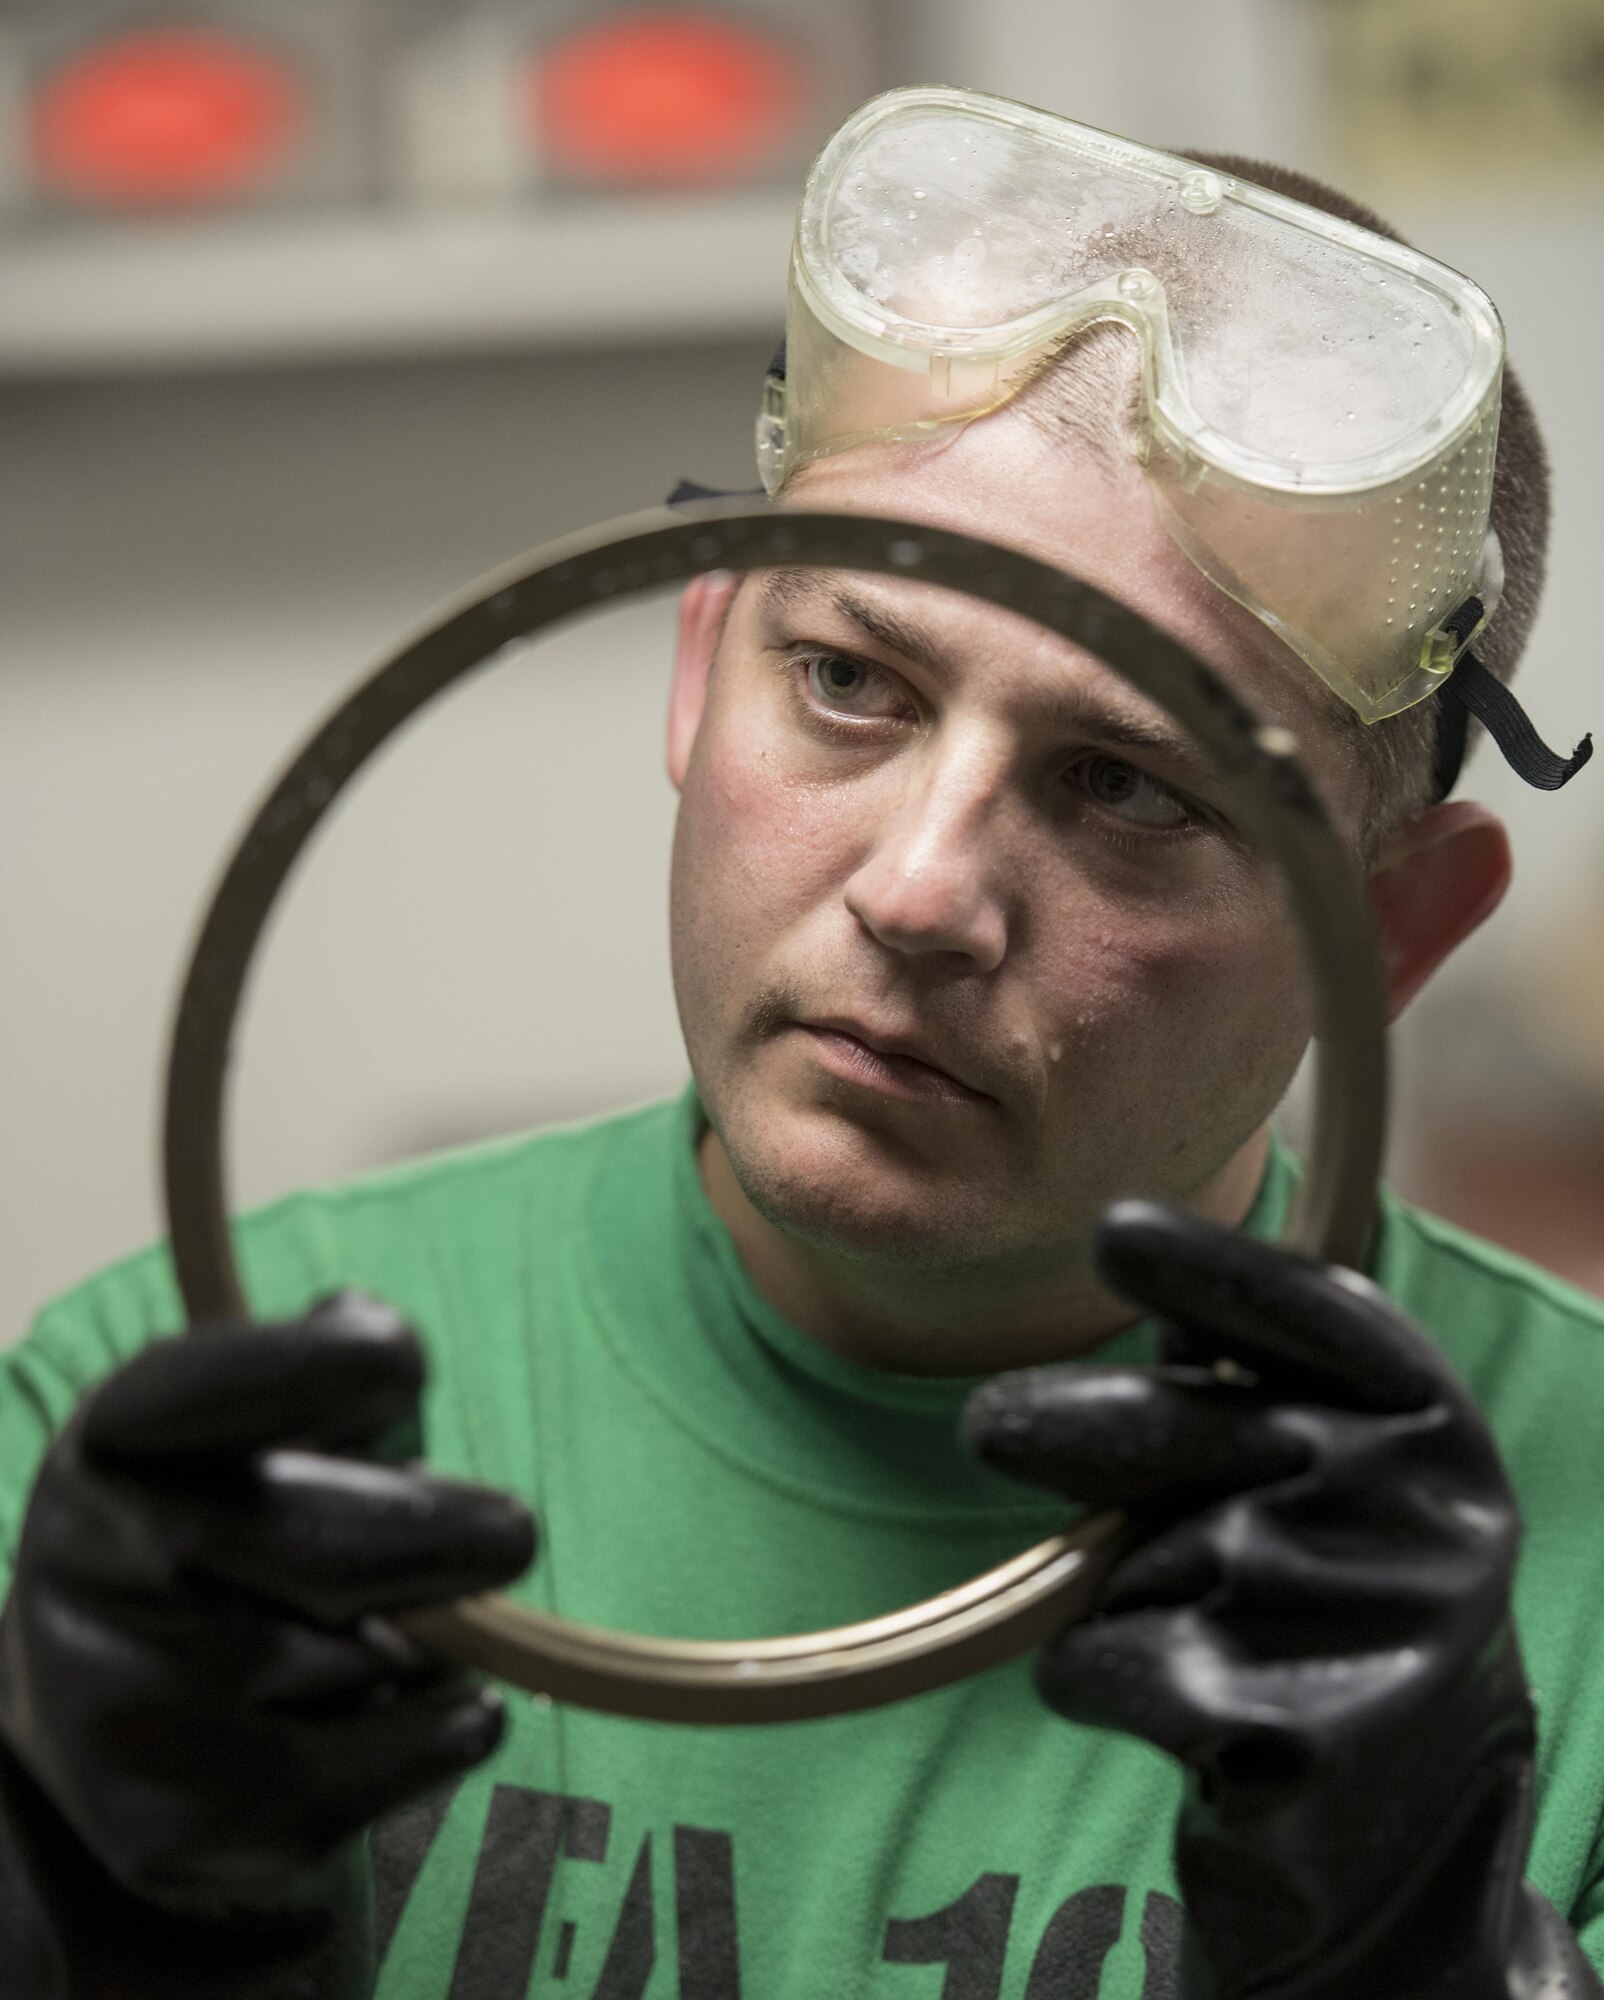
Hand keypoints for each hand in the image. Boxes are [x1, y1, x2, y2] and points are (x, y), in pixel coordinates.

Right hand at [0, 1293, 534, 1995]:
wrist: (101, 1718)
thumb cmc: (232, 1524)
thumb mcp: (253, 1426)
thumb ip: (327, 1376)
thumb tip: (373, 1333)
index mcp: (117, 1441)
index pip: (213, 1389)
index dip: (317, 1367)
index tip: (400, 1361)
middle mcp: (95, 1569)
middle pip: (327, 1552)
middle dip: (447, 1538)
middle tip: (511, 1536)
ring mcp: (128, 1707)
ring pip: (372, 1662)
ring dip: (429, 1644)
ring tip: (396, 1634)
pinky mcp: (185, 1826)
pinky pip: (391, 1763)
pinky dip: (444, 1730)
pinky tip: (410, 1708)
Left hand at [964, 1204, 1595, 1999]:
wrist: (1401, 1826)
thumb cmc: (1333, 1604)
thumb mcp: (1337, 1476)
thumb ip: (1252, 1376)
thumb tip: (1130, 1247)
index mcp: (1433, 1427)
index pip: (1312, 1314)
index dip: (1208, 1268)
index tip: (1116, 1232)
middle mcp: (1417, 1511)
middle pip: (1167, 1427)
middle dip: (1053, 1424)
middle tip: (988, 1426)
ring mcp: (1359, 1625)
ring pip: (1125, 1559)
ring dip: (1118, 1593)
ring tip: (1205, 1639)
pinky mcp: (1289, 1737)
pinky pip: (1098, 1661)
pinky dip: (1098, 1681)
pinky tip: (1187, 1718)